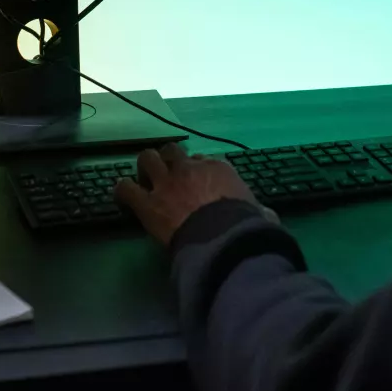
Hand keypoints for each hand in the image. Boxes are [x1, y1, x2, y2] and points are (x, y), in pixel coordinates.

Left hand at [114, 143, 275, 245]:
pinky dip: (123, 190)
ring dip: (146, 168)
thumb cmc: (244, 227)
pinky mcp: (147, 202)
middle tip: (168, 176)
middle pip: (173, 151)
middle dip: (169, 161)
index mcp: (218, 169)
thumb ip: (260, 210)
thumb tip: (268, 217)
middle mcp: (190, 168)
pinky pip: (126, 187)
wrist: (222, 240)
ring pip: (147, 158)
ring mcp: (166, 183)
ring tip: (144, 179)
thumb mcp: (259, 213)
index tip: (198, 183)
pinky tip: (123, 197)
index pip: (204, 160)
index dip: (198, 170)